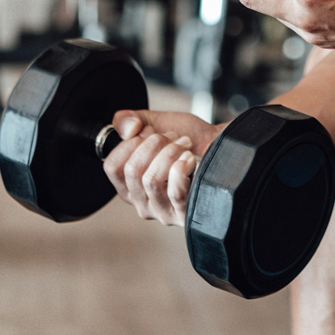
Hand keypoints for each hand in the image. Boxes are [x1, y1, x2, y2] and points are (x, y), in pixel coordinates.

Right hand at [101, 110, 222, 225]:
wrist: (223, 145)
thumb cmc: (190, 139)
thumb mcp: (154, 123)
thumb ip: (129, 119)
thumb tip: (127, 128)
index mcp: (130, 186)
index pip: (112, 168)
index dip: (129, 143)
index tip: (148, 132)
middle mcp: (143, 203)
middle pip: (132, 172)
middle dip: (154, 144)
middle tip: (173, 136)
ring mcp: (164, 212)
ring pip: (152, 180)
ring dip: (170, 152)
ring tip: (185, 145)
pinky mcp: (185, 215)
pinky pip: (175, 191)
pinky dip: (182, 167)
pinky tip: (190, 160)